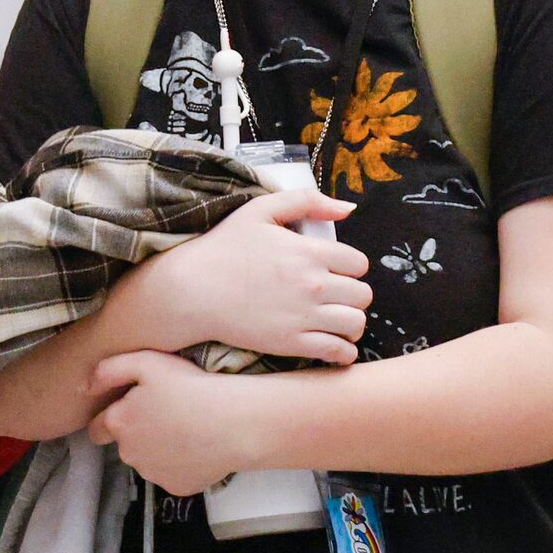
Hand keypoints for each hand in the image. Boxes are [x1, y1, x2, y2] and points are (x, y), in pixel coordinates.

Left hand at [86, 351, 277, 494]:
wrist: (238, 422)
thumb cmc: (193, 387)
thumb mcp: (147, 362)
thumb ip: (107, 370)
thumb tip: (83, 386)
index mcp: (118, 424)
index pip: (97, 428)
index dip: (111, 418)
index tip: (133, 409)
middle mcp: (129, 454)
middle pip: (123, 445)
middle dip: (136, 432)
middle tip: (165, 414)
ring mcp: (153, 474)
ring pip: (147, 461)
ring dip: (157, 449)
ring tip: (184, 429)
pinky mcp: (177, 488)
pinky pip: (171, 475)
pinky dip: (179, 464)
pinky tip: (196, 446)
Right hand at [143, 189, 371, 363]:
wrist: (190, 290)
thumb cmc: (222, 248)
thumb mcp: (259, 210)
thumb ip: (306, 201)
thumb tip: (348, 208)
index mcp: (309, 252)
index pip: (359, 263)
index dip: (348, 266)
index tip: (332, 271)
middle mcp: (313, 285)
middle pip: (363, 295)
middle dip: (351, 294)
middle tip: (334, 296)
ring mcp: (304, 316)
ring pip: (356, 323)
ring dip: (351, 322)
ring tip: (335, 320)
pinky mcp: (292, 343)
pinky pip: (339, 352)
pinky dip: (343, 350)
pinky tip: (330, 342)